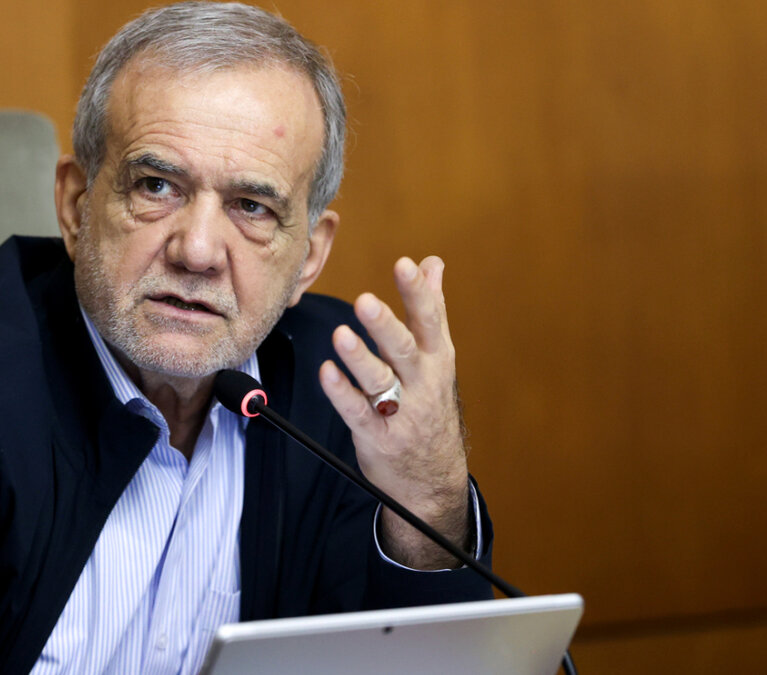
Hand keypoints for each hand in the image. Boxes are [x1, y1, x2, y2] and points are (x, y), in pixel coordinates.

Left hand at [318, 256, 470, 568]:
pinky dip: (341, 393)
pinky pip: (358, 413)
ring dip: (360, 358)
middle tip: (365, 302)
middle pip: (406, 350)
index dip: (418, 292)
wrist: (434, 479)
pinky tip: (327, 373)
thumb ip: (431, 310)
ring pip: (381, 381)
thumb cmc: (431, 407)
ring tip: (341, 335)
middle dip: (386, 326)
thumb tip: (433, 263)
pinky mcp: (378, 438)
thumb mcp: (439, 359)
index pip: (431, 321)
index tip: (406, 264)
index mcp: (438, 360)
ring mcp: (402, 413)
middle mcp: (423, 384)